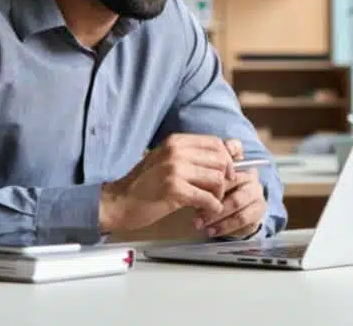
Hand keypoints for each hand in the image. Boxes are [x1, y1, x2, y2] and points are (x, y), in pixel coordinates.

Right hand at [99, 133, 235, 232]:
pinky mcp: (174, 189)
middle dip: (225, 179)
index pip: (215, 143)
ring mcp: (175, 169)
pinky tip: (204, 212)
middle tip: (217, 193)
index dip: (226, 160)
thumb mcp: (168, 161)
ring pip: (217, 179)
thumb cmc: (144, 183)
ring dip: (218, 195)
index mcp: (175, 141)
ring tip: (209, 204)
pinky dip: (212, 207)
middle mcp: (176, 150)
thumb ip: (195, 156)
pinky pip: (207, 198)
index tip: (225, 174)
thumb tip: (234, 148)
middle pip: (220, 160)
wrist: (119, 201)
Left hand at [194, 167, 266, 238]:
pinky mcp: (258, 219)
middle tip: (198, 220)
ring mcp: (258, 203)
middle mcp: (254, 186)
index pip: (228, 181)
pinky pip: (244, 227)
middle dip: (215, 213)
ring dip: (221, 224)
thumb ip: (210, 185)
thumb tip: (194, 196)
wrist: (242, 203)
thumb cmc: (226, 189)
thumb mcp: (218, 183)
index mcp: (242, 172)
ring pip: (240, 216)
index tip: (196, 200)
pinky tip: (214, 232)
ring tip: (206, 229)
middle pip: (235, 201)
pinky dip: (227, 231)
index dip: (212, 192)